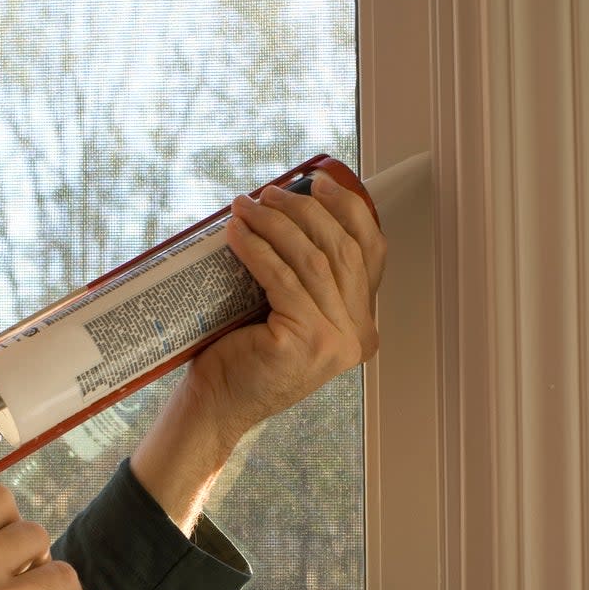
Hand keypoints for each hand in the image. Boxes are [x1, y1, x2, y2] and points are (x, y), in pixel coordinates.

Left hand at [130, 172, 384, 531]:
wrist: (218, 406)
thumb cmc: (246, 356)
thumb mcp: (290, 314)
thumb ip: (309, 280)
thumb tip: (293, 207)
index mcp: (362, 328)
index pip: (370, 254)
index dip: (348, 211)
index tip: (319, 184)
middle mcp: (357, 336)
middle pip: (341, 250)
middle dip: (305, 211)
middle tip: (269, 193)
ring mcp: (333, 340)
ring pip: (311, 260)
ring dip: (276, 223)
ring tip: (246, 206)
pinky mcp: (303, 340)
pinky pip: (282, 278)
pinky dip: (258, 248)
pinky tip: (237, 233)